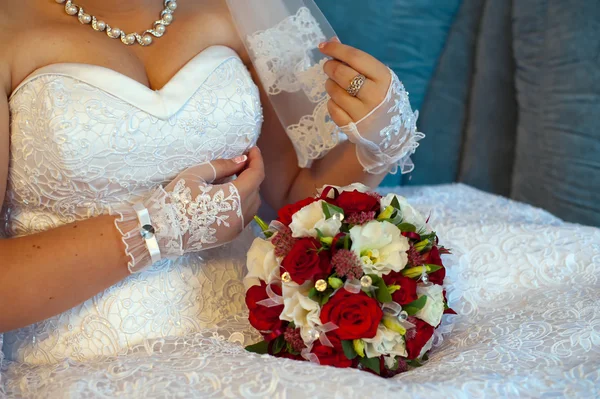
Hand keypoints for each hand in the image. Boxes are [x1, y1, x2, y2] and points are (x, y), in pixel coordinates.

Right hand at [159, 147, 264, 253]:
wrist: (160, 231)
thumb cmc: (176, 199)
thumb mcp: (196, 175)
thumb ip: (222, 166)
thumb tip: (242, 161)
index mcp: (234, 198)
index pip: (256, 176)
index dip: (256, 160)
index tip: (252, 149)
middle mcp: (240, 216)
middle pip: (257, 190)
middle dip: (252, 174)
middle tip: (242, 161)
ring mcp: (236, 229)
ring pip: (253, 205)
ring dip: (249, 190)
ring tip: (236, 178)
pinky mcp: (229, 237)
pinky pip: (244, 217)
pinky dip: (243, 204)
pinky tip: (230, 196)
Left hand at [319, 39, 421, 174]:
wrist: (392, 132)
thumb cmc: (382, 97)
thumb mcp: (377, 76)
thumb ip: (356, 61)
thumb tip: (332, 41)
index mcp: (384, 78)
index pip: (356, 58)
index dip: (337, 49)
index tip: (323, 46)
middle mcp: (375, 95)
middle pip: (342, 74)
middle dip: (330, 67)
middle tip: (328, 66)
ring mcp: (363, 113)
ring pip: (335, 92)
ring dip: (329, 84)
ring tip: (334, 85)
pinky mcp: (352, 127)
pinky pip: (332, 109)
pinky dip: (331, 102)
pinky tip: (337, 101)